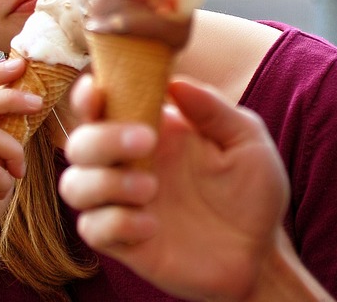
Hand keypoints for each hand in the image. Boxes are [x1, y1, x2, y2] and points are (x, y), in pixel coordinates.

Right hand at [59, 75, 291, 301]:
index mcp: (153, 131)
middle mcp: (129, 164)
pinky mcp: (126, 242)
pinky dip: (115, 223)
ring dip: (104, 182)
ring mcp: (124, 204)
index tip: (95, 89)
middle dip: (102, 139)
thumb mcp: (247, 141)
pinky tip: (151, 226)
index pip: (104, 107)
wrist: (262, 253)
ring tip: (150, 188)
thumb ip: (213, 109)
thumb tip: (174, 83)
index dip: (88, 97)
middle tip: (147, 140)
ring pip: (74, 186)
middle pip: (79, 144)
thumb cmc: (254, 191)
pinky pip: (92, 229)